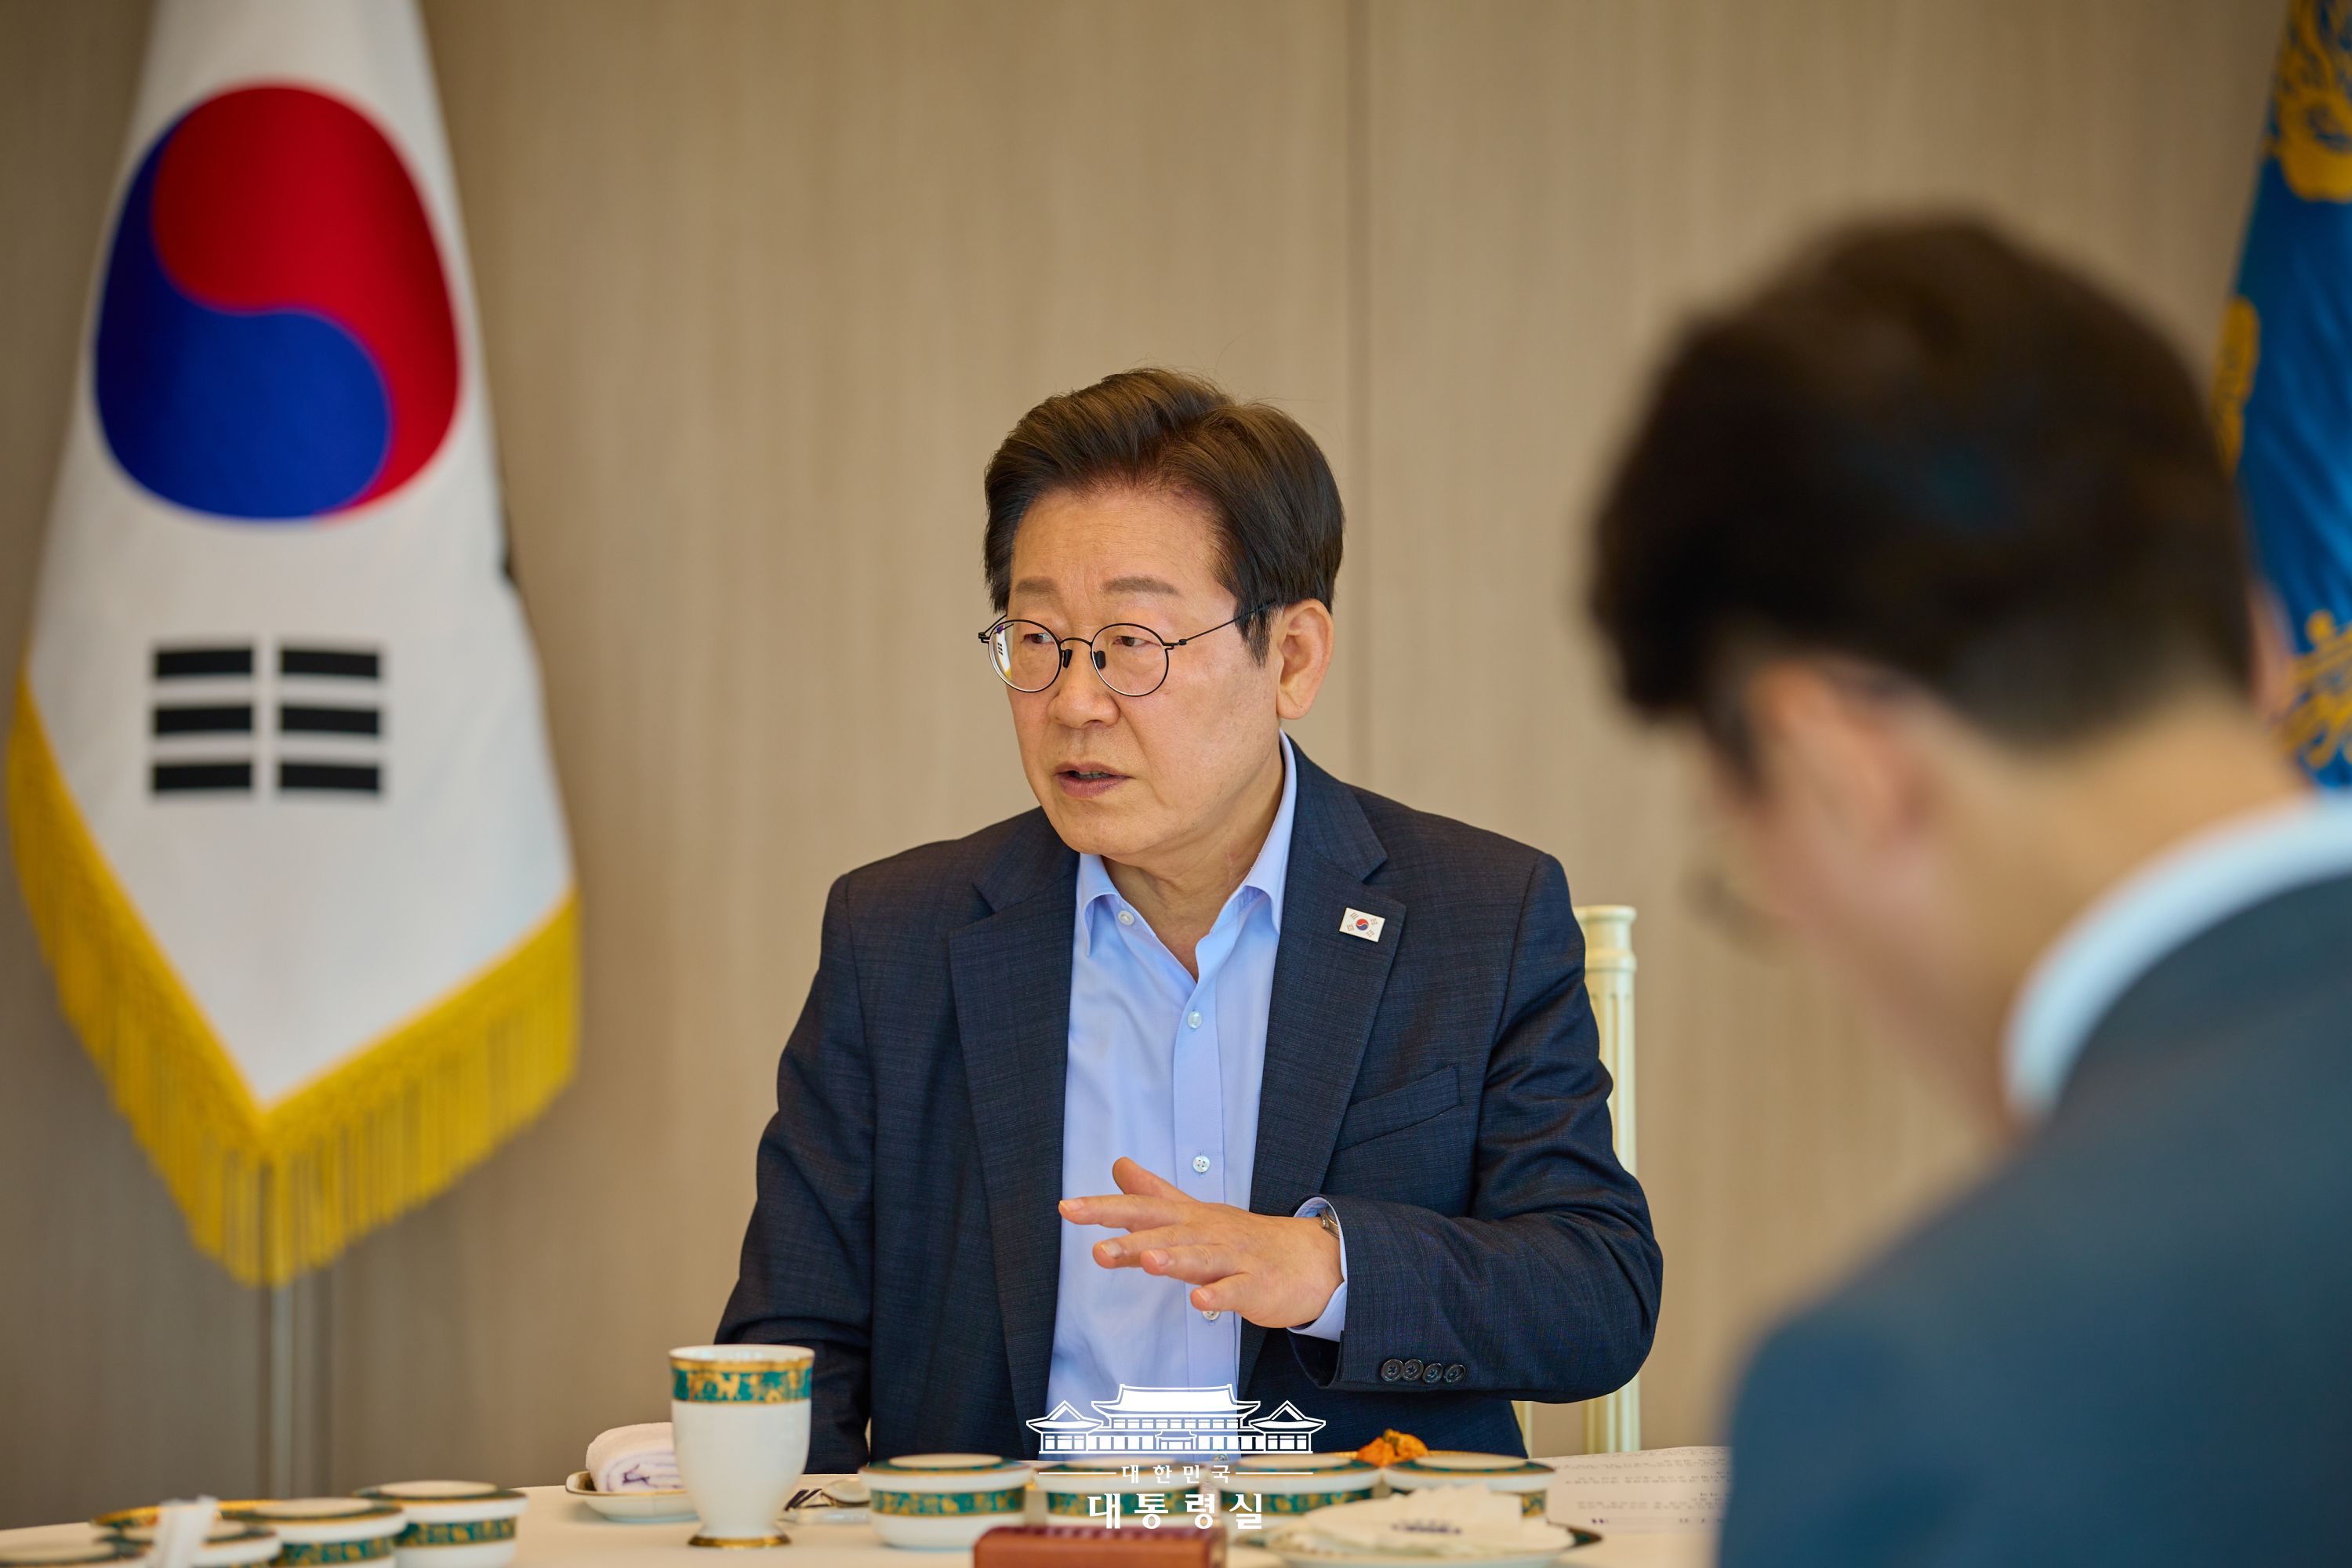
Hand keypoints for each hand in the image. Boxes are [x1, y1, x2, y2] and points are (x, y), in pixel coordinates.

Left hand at [1059, 1157, 1341, 1328]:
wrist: (1308, 1258)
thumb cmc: (1241, 1237)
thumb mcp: (1194, 1212)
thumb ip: (1153, 1193)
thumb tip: (1118, 1167)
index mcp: (1188, 1218)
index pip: (1141, 1210)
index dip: (1104, 1209)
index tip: (1068, 1208)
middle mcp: (1207, 1234)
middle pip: (1166, 1236)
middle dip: (1132, 1243)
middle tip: (1098, 1251)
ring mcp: (1234, 1259)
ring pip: (1201, 1259)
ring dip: (1175, 1260)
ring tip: (1148, 1262)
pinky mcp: (1257, 1286)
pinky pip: (1237, 1290)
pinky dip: (1220, 1295)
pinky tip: (1201, 1300)